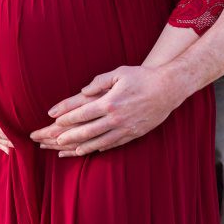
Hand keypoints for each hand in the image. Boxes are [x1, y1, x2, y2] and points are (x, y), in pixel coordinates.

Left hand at [30, 65, 186, 155]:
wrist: (168, 88)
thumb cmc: (142, 77)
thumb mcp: (119, 73)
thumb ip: (99, 82)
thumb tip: (83, 90)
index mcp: (110, 102)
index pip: (83, 113)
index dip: (67, 118)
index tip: (55, 121)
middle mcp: (116, 118)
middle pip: (87, 131)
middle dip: (69, 136)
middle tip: (55, 141)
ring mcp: (125, 128)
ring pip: (99, 141)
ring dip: (83, 146)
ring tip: (70, 150)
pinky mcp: (134, 134)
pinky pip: (114, 144)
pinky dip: (101, 148)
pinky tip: (92, 149)